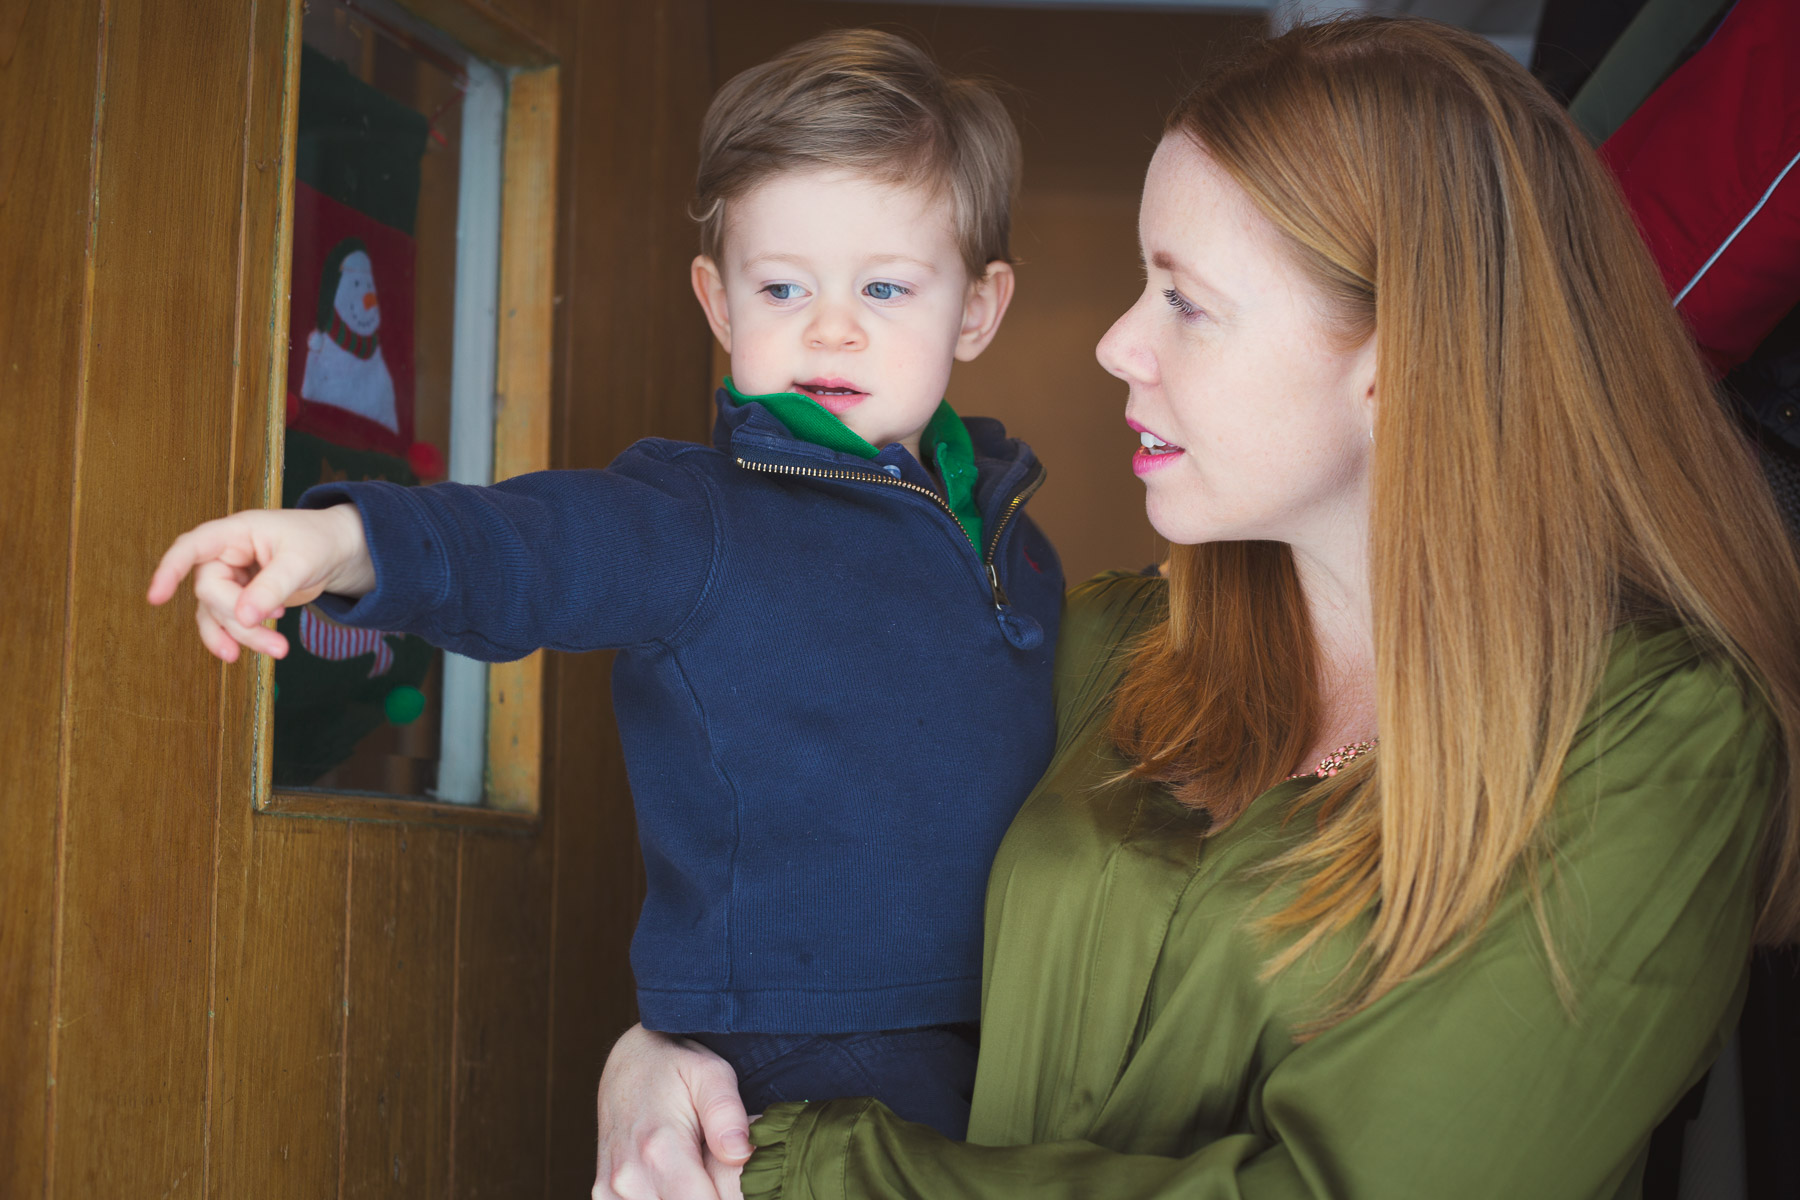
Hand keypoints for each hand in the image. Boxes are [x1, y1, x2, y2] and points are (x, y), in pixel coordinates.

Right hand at [146, 504, 373, 661]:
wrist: (338, 551)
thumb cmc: (319, 542)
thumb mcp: (301, 561)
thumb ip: (272, 587)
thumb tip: (243, 617)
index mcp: (235, 532)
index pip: (192, 546)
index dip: (170, 569)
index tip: (156, 598)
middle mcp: (226, 555)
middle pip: (211, 592)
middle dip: (239, 619)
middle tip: (279, 638)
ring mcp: (231, 578)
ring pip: (218, 613)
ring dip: (243, 636)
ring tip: (278, 651)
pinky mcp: (240, 598)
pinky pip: (227, 622)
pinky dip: (240, 637)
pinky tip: (261, 645)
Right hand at [594, 1024, 752, 1199]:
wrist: (627, 1061)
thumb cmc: (676, 1067)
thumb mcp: (710, 1073)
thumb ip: (725, 1112)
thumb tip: (741, 1154)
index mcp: (659, 1149)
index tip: (744, 1187)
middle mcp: (629, 1177)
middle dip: (711, 1199)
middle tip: (721, 1177)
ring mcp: (611, 1190)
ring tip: (700, 1177)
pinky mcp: (604, 1195)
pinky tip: (676, 1184)